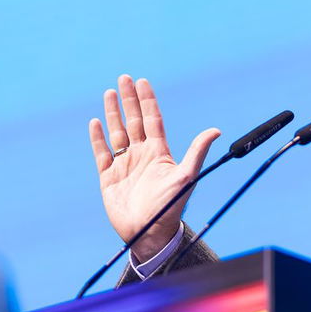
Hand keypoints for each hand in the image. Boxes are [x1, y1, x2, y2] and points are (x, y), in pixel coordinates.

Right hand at [88, 75, 219, 261]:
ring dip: (113, 113)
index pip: (152, 119)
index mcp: (159, 153)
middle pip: (133, 121)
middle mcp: (141, 155)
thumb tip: (215, 130)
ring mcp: (124, 165)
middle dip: (129, 99)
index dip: (147, 100)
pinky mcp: (109, 177)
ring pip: (117, 133)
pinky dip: (98, 138)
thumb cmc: (170, 207)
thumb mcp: (186, 177)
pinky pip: (102, 153)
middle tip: (123, 78)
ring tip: (109, 93)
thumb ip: (197, 152)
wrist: (149, 233)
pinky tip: (95, 122)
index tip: (143, 81)